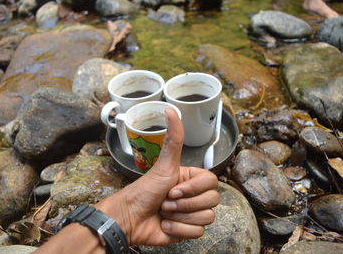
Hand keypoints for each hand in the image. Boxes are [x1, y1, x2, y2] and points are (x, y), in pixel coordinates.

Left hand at [97, 108, 219, 245]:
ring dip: (181, 217)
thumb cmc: (144, 191)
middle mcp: (193, 195)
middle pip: (212, 201)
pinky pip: (197, 233)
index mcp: (191, 179)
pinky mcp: (187, 230)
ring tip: (165, 212)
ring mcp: (191, 213)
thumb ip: (173, 139)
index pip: (212, 182)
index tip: (174, 189)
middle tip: (167, 201)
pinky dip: (179, 229)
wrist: (130, 219)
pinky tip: (166, 225)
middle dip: (184, 204)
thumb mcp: (163, 165)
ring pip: (207, 218)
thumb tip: (171, 110)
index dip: (193, 189)